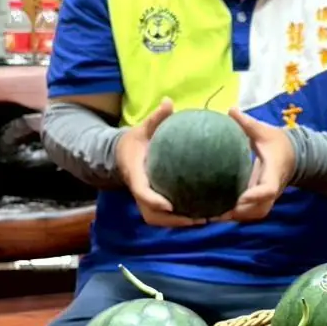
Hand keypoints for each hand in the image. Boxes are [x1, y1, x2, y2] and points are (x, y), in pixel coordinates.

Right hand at [114, 99, 204, 227]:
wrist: (122, 154)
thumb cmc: (135, 141)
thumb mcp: (142, 128)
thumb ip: (155, 118)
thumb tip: (169, 102)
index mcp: (135, 174)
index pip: (142, 191)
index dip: (154, 200)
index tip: (170, 205)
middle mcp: (139, 191)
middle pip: (152, 214)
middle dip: (174, 220)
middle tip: (198, 219)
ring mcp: (145, 200)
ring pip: (159, 219)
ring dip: (180, 223)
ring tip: (205, 219)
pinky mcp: (152, 203)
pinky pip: (165, 216)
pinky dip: (181, 219)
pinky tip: (202, 214)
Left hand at [216, 109, 294, 222]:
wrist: (294, 156)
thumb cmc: (279, 143)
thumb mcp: (264, 132)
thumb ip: (248, 124)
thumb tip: (230, 110)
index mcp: (274, 173)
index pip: (268, 189)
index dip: (255, 195)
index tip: (240, 197)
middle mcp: (272, 190)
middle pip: (259, 209)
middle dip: (240, 213)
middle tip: (216, 212)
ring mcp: (267, 198)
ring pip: (254, 214)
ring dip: (235, 217)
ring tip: (212, 215)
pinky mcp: (261, 200)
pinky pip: (250, 212)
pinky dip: (235, 215)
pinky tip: (216, 212)